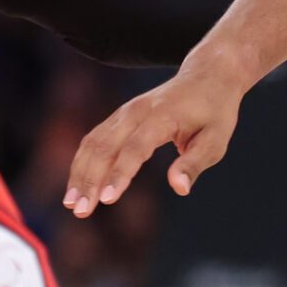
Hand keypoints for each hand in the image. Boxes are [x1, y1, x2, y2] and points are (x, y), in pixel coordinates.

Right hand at [64, 59, 248, 217]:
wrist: (206, 76)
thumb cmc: (214, 111)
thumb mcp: (216, 139)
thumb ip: (195, 163)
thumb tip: (179, 188)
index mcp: (161, 117)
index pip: (135, 148)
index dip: (119, 174)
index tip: (106, 200)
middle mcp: (136, 111)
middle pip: (104, 146)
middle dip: (89, 179)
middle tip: (80, 211)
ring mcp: (124, 112)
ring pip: (93, 142)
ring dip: (79, 173)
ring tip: (70, 204)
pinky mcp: (119, 117)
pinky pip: (94, 139)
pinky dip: (82, 163)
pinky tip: (77, 185)